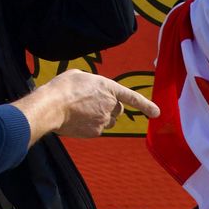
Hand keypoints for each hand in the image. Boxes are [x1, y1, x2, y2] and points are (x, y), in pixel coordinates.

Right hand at [16, 70, 156, 140]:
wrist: (52, 107)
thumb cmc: (62, 88)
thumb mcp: (79, 76)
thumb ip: (92, 83)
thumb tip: (92, 89)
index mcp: (108, 87)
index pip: (132, 97)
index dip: (146, 105)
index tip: (157, 113)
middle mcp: (110, 104)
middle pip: (118, 110)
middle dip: (110, 108)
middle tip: (92, 104)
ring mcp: (104, 120)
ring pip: (108, 121)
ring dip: (100, 117)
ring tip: (81, 111)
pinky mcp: (95, 132)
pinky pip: (97, 130)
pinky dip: (90, 126)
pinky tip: (77, 120)